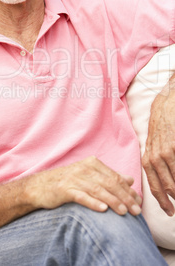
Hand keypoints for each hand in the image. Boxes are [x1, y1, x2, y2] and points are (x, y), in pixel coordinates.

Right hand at [26, 156, 141, 215]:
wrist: (40, 186)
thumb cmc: (68, 182)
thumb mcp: (89, 176)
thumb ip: (109, 177)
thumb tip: (130, 180)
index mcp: (92, 163)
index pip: (115, 177)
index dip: (128, 190)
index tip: (138, 202)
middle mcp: (84, 168)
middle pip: (109, 183)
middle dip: (124, 197)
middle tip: (136, 211)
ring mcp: (74, 178)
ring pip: (98, 190)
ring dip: (112, 201)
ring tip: (123, 212)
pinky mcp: (64, 189)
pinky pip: (81, 196)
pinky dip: (93, 202)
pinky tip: (103, 209)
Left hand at [142, 81, 174, 216]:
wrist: (166, 108)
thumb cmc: (161, 130)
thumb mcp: (154, 148)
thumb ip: (157, 166)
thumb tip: (165, 187)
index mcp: (147, 160)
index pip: (154, 187)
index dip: (163, 202)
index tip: (170, 212)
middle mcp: (154, 158)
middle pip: (167, 187)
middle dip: (174, 199)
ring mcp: (166, 152)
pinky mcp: (174, 147)